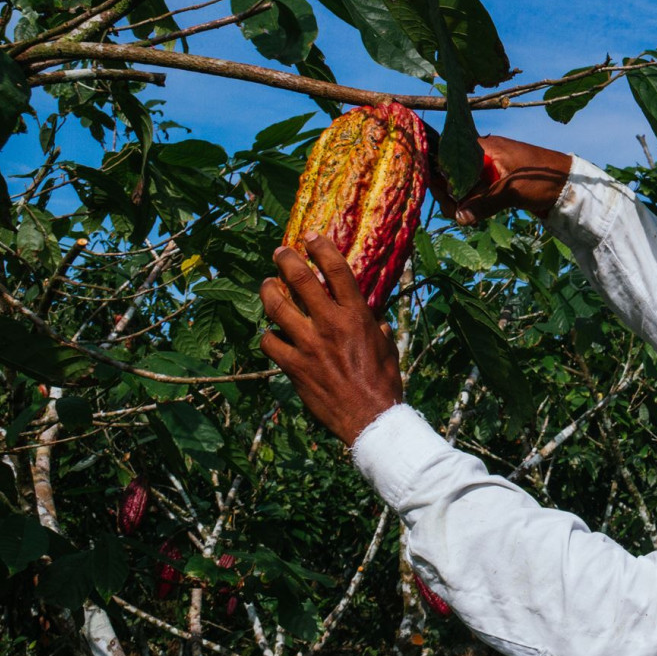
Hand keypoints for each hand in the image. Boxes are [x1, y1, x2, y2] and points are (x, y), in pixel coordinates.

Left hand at [259, 235, 403, 445]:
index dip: (320, 247)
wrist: (371, 419)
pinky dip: (269, 336)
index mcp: (357, 317)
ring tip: (267, 286)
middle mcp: (330, 324)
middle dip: (285, 259)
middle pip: (299, 279)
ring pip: (276, 306)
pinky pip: (270, 342)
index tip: (310, 236)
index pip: (336, 270)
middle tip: (280, 252)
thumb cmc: (384, 384)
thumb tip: (378, 322)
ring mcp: (308, 344)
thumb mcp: (389, 350)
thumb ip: (378, 330)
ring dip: (268, 291)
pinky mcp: (294, 366)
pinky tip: (272, 336)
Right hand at [431, 135, 572, 224]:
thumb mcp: (512, 191)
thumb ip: (484, 203)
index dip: (441, 176)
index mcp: (485, 148)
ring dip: (461, 201)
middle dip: (450, 193)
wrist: (569, 185)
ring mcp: (490, 170)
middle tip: (455, 213)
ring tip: (463, 215)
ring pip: (464, 186)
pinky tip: (470, 215)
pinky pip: (476, 193)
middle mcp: (483, 156)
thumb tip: (459, 216)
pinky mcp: (496, 184)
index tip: (443, 196)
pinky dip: (472, 204)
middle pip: (453, 173)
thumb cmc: (543, 179)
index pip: (450, 157)